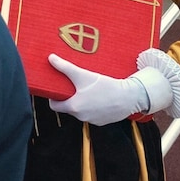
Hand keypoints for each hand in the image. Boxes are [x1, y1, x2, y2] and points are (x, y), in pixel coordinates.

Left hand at [47, 54, 169, 125]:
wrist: (129, 97)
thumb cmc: (105, 86)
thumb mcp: (83, 75)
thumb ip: (65, 67)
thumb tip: (50, 58)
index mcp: (73, 107)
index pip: (54, 106)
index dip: (54, 97)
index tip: (57, 89)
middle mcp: (81, 117)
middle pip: (67, 108)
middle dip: (69, 98)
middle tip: (73, 87)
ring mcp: (92, 120)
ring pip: (80, 111)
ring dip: (81, 103)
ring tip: (86, 91)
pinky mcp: (102, 122)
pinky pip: (92, 114)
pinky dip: (92, 107)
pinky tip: (98, 98)